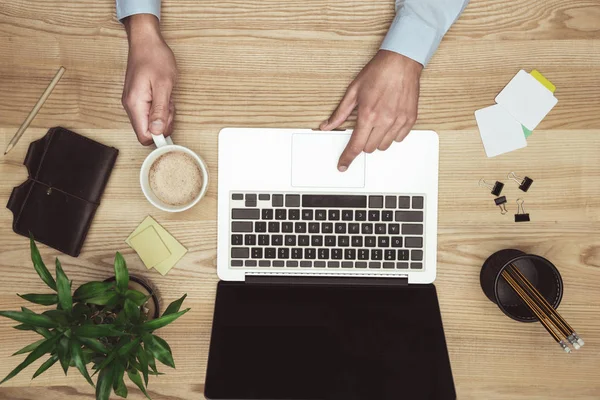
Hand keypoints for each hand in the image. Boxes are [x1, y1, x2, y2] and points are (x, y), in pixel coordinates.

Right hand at [122, 14, 176, 144]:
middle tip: (170, 105)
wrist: (146, 41)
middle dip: (164, 123)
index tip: (170, 124)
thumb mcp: (164, 85)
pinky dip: (161, 108)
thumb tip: (157, 131)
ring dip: (164, 114)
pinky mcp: (138, 99)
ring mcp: (133, 103)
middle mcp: (131, 106)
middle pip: (148, 131)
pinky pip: (150, 113)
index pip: (144, 136)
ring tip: (167, 97)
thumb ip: (160, 110)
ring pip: (151, 122)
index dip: (159, 136)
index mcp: (135, 104)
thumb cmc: (155, 58)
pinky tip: (164, 96)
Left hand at [320, 50, 422, 170]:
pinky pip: (399, 138)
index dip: (347, 157)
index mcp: (368, 114)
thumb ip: (340, 113)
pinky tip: (388, 123)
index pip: (355, 145)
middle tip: (363, 129)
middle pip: (369, 148)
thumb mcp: (353, 91)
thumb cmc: (378, 73)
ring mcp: (399, 121)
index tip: (343, 165)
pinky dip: (392, 136)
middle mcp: (384, 120)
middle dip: (363, 143)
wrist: (401, 61)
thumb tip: (327, 125)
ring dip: (377, 140)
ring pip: (384, 146)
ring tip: (376, 124)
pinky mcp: (410, 119)